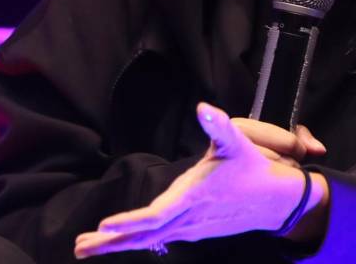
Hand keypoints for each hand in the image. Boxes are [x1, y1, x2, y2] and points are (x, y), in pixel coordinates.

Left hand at [73, 102, 322, 258]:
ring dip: (118, 244)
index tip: (104, 226)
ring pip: (149, 240)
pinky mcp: (194, 230)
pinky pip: (160, 239)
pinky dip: (137, 240)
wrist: (277, 200)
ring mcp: (190, 228)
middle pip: (144, 236)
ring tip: (87, 248)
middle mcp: (188, 219)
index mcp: (192, 198)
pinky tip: (124, 240)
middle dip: (110, 243)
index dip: (130, 222)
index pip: (156, 216)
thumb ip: (218, 125)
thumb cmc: (253, 168)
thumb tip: (204, 107)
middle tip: (79, 248)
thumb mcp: (237, 142)